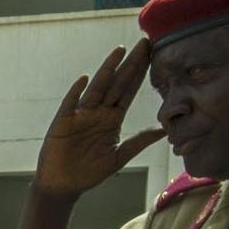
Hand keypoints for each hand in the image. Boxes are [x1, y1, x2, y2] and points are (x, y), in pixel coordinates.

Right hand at [34, 40, 164, 198]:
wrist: (63, 185)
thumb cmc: (90, 172)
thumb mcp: (119, 156)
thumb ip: (139, 141)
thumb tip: (164, 131)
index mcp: (112, 118)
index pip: (129, 91)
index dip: (140, 74)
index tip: (153, 55)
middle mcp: (98, 111)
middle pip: (117, 83)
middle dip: (131, 64)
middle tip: (145, 44)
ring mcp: (80, 114)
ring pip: (98, 88)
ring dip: (108, 69)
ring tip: (120, 51)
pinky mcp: (63, 122)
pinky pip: (70, 104)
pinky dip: (76, 92)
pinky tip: (84, 79)